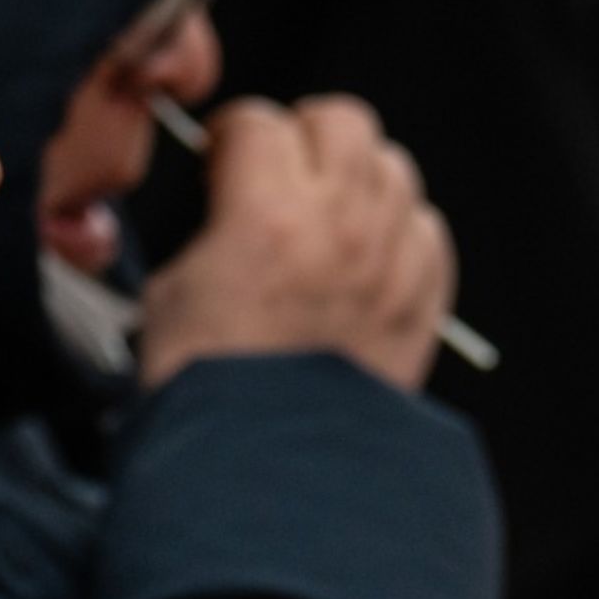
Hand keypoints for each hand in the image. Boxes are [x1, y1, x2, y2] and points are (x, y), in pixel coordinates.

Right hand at [141, 96, 454, 394]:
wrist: (267, 476)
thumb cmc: (207, 397)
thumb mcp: (170, 291)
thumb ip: (211, 225)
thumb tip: (227, 202)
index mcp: (268, 216)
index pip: (259, 121)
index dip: (231, 135)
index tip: (221, 158)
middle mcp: (342, 227)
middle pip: (342, 122)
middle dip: (303, 136)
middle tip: (279, 170)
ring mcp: (392, 265)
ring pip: (393, 169)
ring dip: (355, 179)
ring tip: (326, 214)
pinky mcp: (423, 304)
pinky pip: (428, 231)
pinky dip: (399, 231)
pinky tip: (367, 256)